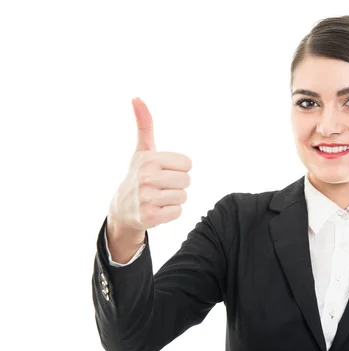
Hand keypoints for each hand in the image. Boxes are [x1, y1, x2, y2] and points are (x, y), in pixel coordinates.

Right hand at [107, 97, 191, 233]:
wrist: (122, 208)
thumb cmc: (139, 174)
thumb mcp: (142, 150)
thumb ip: (144, 125)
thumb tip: (136, 97)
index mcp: (149, 159)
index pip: (188, 164)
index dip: (178, 168)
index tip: (163, 170)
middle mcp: (146, 178)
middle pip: (187, 180)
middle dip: (177, 184)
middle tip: (161, 186)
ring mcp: (147, 199)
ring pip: (183, 196)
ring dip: (174, 198)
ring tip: (159, 197)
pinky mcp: (150, 217)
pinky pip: (178, 212)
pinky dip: (171, 212)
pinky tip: (157, 209)